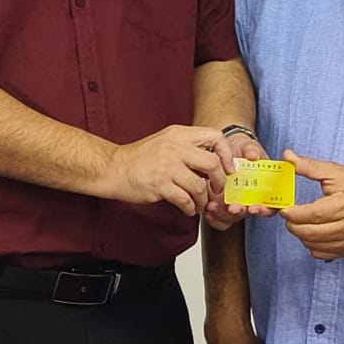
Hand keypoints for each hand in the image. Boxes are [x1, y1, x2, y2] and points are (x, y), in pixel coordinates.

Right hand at [103, 125, 232, 215]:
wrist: (114, 168)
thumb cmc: (141, 157)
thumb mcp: (166, 141)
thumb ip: (189, 146)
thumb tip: (216, 161)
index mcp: (179, 134)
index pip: (215, 136)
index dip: (226, 153)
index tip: (228, 168)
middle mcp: (175, 147)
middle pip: (212, 164)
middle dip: (219, 181)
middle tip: (217, 190)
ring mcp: (167, 166)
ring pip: (199, 186)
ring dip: (203, 199)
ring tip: (200, 204)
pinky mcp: (159, 185)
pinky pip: (185, 200)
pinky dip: (190, 208)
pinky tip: (188, 209)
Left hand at [205, 132, 274, 230]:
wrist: (223, 149)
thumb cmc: (240, 149)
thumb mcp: (247, 146)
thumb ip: (251, 150)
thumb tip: (253, 155)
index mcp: (264, 188)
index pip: (271, 206)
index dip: (265, 210)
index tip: (254, 207)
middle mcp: (250, 199)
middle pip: (249, 214)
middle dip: (240, 212)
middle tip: (232, 208)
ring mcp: (235, 203)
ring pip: (232, 218)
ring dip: (223, 215)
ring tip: (213, 205)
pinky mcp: (220, 206)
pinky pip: (218, 220)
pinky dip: (213, 218)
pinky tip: (207, 210)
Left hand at [278, 150, 343, 259]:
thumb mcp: (334, 171)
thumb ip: (309, 165)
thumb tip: (287, 156)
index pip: (314, 214)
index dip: (294, 213)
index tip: (284, 208)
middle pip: (310, 232)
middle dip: (293, 224)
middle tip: (289, 214)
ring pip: (312, 244)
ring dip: (300, 233)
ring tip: (301, 220)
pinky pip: (319, 253)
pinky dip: (310, 243)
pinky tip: (313, 230)